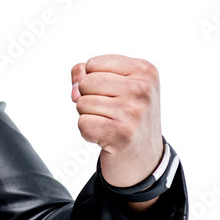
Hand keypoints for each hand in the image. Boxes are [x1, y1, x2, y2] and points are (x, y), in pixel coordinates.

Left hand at [71, 55, 163, 204]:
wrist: (143, 156)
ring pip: (82, 103)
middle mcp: (143, 89)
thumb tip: (75, 89)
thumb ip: (86, 73)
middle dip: (88, 97)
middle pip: (86, 82)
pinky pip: (83, 123)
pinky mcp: (123, 134)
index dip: (92, 80)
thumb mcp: (115, 84)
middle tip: (108, 111)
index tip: (111, 94)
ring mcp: (135, 112)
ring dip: (88, 115)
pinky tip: (105, 136)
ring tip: (109, 123)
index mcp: (145, 70)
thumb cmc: (125, 114)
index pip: (93, 64)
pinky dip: (88, 132)